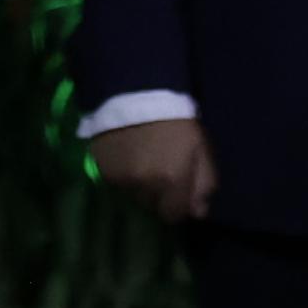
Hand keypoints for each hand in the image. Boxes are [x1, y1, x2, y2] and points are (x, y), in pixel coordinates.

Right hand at [93, 116, 216, 222]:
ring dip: (139, 186)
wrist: (135, 92)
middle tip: (160, 172)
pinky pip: (116, 185)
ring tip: (142, 163)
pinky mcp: (103, 172)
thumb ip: (204, 182)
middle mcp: (146, 186)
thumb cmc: (175, 119)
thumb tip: (200, 212)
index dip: (177, 205)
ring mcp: (122, 181)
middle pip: (153, 207)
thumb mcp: (200, 147)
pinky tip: (127, 157)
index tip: (177, 192)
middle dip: (158, 195)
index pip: (174, 215)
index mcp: (173, 180)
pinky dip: (122, 176)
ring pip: (133, 196)